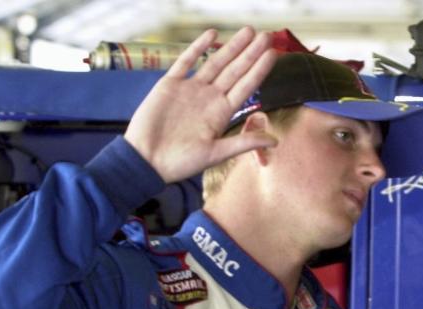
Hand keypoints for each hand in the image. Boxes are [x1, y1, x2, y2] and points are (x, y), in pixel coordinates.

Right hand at [124, 27, 277, 183]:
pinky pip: (185, 62)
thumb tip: (276, 141)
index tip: (273, 54)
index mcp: (222, 113)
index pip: (246, 87)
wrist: (147, 160)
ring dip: (231, 47)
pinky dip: (198, 48)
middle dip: (250, 53)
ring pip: (215, 62)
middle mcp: (210, 98)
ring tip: (248, 31)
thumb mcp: (217, 153)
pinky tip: (212, 34)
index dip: (259, 70)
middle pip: (235, 71)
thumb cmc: (181, 162)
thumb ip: (244, 143)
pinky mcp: (170, 85)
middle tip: (266, 35)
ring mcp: (191, 90)